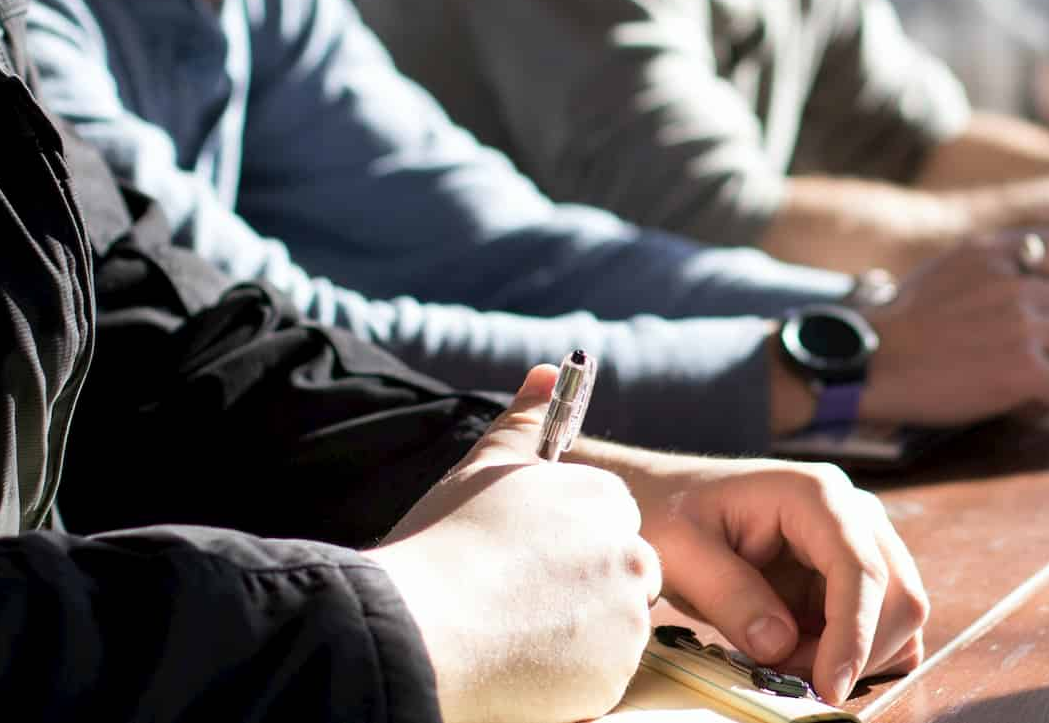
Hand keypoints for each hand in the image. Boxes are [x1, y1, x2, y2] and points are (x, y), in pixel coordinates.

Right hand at [366, 366, 661, 722]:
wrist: (419, 628)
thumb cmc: (445, 544)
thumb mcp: (484, 467)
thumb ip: (526, 421)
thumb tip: (549, 371)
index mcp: (605, 501)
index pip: (612, 522)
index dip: (569, 545)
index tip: (529, 561)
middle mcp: (629, 555)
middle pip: (624, 574)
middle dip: (584, 588)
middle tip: (521, 601)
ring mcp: (627, 619)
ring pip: (614, 627)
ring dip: (578, 633)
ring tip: (513, 632)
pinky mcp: (614, 675)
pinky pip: (602, 676)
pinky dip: (571, 676)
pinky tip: (521, 664)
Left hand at [591, 453, 927, 704]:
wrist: (664, 500)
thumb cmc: (668, 513)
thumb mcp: (680, 552)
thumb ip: (730, 596)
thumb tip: (780, 646)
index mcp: (815, 495)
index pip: (861, 569)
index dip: (853, 634)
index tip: (828, 688)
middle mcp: (853, 512)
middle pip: (898, 594)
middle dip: (856, 651)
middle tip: (790, 679)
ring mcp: (858, 542)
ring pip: (898, 614)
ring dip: (855, 655)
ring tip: (785, 663)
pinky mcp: (851, 574)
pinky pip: (880, 624)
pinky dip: (855, 653)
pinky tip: (804, 656)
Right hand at [859, 230, 1048, 425]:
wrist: (871, 363)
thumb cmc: (905, 325)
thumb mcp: (948, 267)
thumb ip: (996, 263)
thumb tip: (1045, 277)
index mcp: (995, 251)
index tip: (1044, 306)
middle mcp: (1015, 282)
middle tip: (1035, 358)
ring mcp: (1022, 324)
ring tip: (1026, 381)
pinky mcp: (1022, 368)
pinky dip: (1048, 400)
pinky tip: (1018, 402)